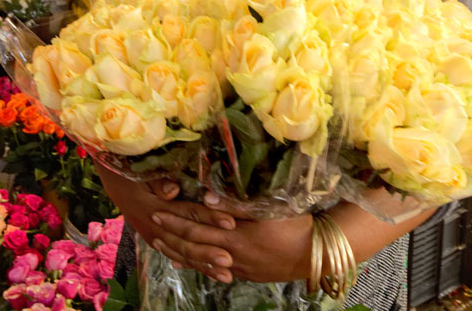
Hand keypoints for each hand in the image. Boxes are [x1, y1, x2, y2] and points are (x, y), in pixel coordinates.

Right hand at [94, 163, 236, 282]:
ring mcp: (154, 236)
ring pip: (181, 253)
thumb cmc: (134, 172)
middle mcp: (154, 226)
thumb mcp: (142, 172)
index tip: (230, 222)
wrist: (117, 183)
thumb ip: (159, 182)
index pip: (186, 213)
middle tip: (229, 260)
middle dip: (207, 252)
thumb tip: (172, 191)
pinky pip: (177, 257)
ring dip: (203, 265)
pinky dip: (194, 266)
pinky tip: (211, 275)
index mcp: (155, 207)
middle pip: (184, 240)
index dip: (208, 217)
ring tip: (226, 276)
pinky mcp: (156, 241)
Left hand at [151, 192, 311, 283]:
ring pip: (205, 263)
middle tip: (154, 231)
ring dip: (184, 255)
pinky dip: (203, 266)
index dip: (176, 221)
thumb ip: (234, 204)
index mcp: (235, 237)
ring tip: (167, 251)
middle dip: (174, 238)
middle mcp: (233, 256)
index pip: (197, 228)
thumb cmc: (294, 225)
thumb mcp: (265, 209)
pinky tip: (197, 264)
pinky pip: (220, 271)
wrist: (317, 253)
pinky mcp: (250, 274)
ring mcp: (241, 268)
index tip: (158, 213)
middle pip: (196, 248)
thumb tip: (205, 197)